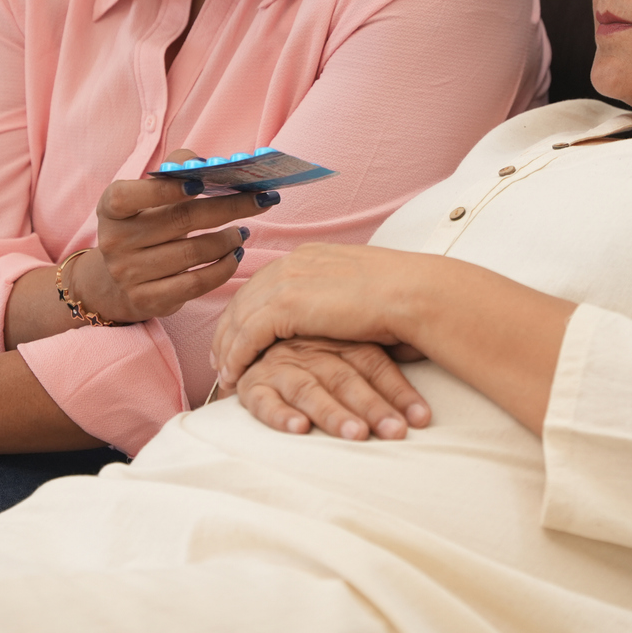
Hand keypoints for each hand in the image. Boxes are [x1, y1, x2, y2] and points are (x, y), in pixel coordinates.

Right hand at [75, 150, 277, 323]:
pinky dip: (223, 269)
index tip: (202, 182)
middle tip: (258, 200)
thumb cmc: (144, 226)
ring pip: (193, 253)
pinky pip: (195, 284)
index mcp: (111, 209)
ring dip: (228, 240)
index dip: (164, 189)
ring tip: (242, 232)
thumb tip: (205, 162)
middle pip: (180, 220)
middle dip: (228, 207)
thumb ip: (173, 171)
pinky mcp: (147, 300)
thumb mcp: (147, 196)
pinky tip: (234, 256)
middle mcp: (114, 242)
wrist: (118, 282)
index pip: (128, 196)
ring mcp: (128, 274)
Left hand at [210, 244, 427, 390]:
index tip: (237, 335)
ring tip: (224, 375)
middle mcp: (292, 262)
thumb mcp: (358, 290)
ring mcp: (286, 281)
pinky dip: (236, 357)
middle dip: (227, 331)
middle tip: (219, 359)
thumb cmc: (400, 298)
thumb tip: (332, 317)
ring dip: (227, 349)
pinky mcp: (284, 305)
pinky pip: (246, 335)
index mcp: (310, 256)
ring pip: (239, 318)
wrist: (412, 293)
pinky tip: (234, 376)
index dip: (247, 312)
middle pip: (244, 299)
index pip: (264, 284)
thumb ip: (334, 298)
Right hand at [236, 337, 431, 439]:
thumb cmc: (317, 353)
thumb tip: (429, 391)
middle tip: (394, 431)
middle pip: (346, 379)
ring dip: (333, 413)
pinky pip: (264, 401)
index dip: (399, 393)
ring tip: (356, 434)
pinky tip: (299, 428)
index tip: (421, 419)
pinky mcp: (254, 385)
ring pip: (310, 390)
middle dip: (372, 407)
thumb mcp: (353, 348)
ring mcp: (282, 367)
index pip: (375, 366)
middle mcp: (313, 353)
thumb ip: (387, 364)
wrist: (261, 340)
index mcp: (341, 342)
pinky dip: (281, 414)